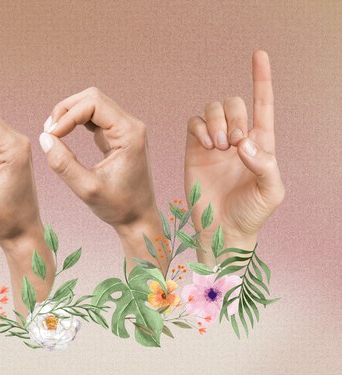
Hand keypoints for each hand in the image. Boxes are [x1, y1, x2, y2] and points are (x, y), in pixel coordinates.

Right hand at [39, 87, 164, 271]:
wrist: (138, 219)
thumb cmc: (118, 207)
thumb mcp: (86, 189)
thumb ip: (63, 164)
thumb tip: (44, 138)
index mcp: (129, 133)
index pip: (93, 103)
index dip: (67, 115)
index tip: (50, 135)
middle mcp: (130, 125)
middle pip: (92, 97)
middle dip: (66, 110)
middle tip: (48, 131)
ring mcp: (125, 128)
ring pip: (92, 104)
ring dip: (69, 114)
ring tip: (52, 133)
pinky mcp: (118, 135)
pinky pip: (94, 117)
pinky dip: (76, 122)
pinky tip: (62, 135)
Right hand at [184, 51, 284, 263]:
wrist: (221, 229)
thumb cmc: (251, 213)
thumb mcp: (271, 191)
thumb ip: (265, 164)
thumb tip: (243, 143)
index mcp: (260, 143)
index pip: (263, 104)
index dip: (261, 78)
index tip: (259, 55)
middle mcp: (237, 138)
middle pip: (234, 102)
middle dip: (234, 116)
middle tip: (233, 143)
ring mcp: (214, 142)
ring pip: (213, 109)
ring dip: (216, 122)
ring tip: (218, 147)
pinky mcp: (194, 149)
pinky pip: (194, 124)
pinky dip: (200, 128)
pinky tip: (206, 146)